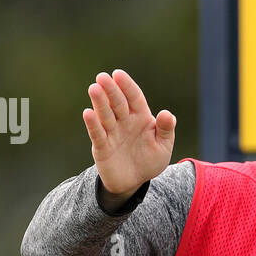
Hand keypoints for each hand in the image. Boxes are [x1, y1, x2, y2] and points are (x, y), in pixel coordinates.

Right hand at [83, 69, 175, 199]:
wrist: (134, 181)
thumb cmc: (150, 159)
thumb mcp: (163, 146)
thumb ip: (165, 129)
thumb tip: (167, 114)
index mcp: (140, 117)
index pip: (133, 97)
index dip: (126, 86)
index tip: (118, 74)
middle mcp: (124, 121)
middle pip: (117, 103)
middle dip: (111, 90)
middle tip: (102, 77)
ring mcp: (111, 133)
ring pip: (105, 115)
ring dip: (100, 102)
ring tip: (94, 89)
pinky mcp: (102, 147)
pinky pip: (97, 134)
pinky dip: (93, 124)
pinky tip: (88, 113)